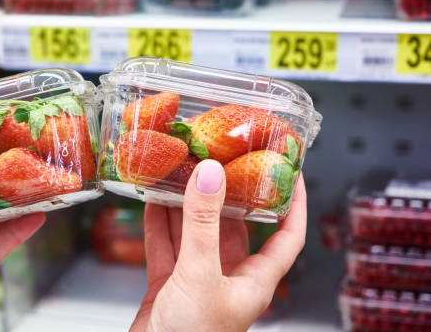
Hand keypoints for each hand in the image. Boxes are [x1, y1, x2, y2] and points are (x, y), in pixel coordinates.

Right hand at [131, 160, 306, 331]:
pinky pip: (166, 246)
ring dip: (187, 205)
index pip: (286, 236)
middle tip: (220, 161)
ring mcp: (198, 281)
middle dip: (227, 194)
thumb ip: (203, 225)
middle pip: (234, 226)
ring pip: (196, 233)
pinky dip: (159, 224)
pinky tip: (153, 200)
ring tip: (182, 173)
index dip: (294, 204)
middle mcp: (229, 277)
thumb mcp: (201, 275)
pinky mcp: (169, 284)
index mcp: (254, 281)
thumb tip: (210, 176)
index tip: (290, 172)